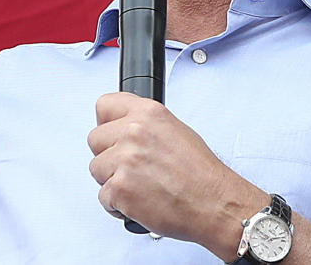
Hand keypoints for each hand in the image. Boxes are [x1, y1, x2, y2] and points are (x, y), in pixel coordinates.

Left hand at [87, 92, 266, 253]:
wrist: (215, 204)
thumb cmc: (201, 174)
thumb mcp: (176, 130)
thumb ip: (145, 125)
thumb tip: (125, 129)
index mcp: (147, 113)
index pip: (104, 105)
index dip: (106, 123)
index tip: (111, 134)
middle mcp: (133, 132)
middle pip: (95, 139)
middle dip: (109, 155)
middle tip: (130, 167)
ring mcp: (124, 160)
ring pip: (96, 169)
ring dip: (112, 180)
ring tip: (138, 186)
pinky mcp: (120, 188)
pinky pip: (103, 197)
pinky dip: (117, 205)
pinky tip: (138, 201)